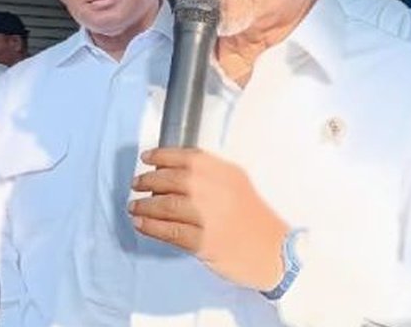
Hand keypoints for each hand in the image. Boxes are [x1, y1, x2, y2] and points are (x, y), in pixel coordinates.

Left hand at [130, 148, 288, 290]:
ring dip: (145, 205)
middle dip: (149, 180)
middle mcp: (218, 191)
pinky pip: (170, 231)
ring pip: (167, 205)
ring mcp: (211, 217)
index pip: (189, 157)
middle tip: (136, 184)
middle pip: (174, 179)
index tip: (146, 158)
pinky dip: (151, 226)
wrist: (276, 253)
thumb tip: (172, 173)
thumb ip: (212, 176)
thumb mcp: (238, 186)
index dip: (163, 156)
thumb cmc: (255, 220)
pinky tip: (141, 224)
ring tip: (134, 206)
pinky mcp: (204, 242)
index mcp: (227, 173)